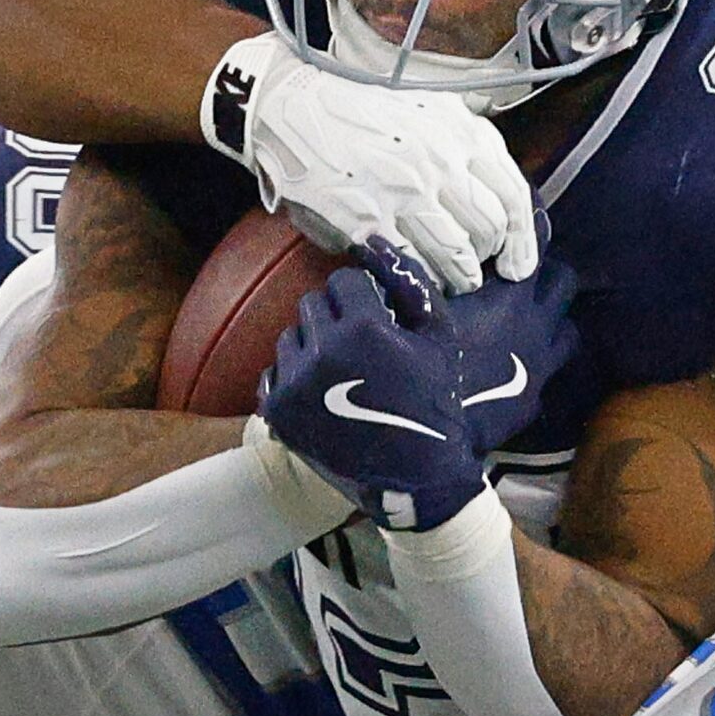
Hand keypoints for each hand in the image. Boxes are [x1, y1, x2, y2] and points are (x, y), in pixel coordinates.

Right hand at [203, 32, 535, 292]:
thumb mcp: (425, 104)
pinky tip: (422, 282)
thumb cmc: (358, 104)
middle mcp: (438, 160)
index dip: (523, 239)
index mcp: (458, 129)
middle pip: (489, 230)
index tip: (520, 262)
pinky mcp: (367, 218)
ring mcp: (404, 191)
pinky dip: (425, 281)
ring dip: (461, 278)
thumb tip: (492, 194)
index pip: (513, 195)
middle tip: (480, 270)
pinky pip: (414, 264)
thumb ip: (463, 141)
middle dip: (489, 258)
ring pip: (457, 254)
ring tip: (455, 283)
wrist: (288, 104)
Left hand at [260, 246, 577, 530]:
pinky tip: (322, 395)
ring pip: (292, 336)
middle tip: (363, 348)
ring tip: (343, 373)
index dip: (365, 298)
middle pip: (313, 303)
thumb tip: (371, 239)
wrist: (417, 476)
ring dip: (314, 345)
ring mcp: (294, 384)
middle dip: (337, 317)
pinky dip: (295, 377)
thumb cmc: (436, 400)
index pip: (343, 281)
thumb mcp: (440, 337)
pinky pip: (274, 371)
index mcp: (362, 329)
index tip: (380, 321)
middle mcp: (321, 352)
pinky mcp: (277, 411)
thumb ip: (409, 281)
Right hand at [362, 236, 577, 454]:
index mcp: (510, 298)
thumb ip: (404, 275)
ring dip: (551, 320)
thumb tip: (378, 243)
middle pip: (563, 282)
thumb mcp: (408, 312)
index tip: (517, 222)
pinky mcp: (534, 400)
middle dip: (545, 274)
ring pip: (568, 330)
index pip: (536, 246)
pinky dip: (536, 364)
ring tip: (525, 320)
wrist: (434, 441)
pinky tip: (512, 366)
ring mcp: (542, 367)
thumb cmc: (420, 367)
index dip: (527, 230)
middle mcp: (537, 327)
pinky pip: (548, 373)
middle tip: (519, 273)